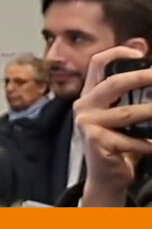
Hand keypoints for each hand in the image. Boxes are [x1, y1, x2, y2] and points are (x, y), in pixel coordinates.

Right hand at [75, 47, 151, 206]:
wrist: (106, 176)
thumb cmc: (119, 142)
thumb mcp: (122, 114)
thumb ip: (131, 93)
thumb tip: (146, 57)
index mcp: (90, 94)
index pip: (97, 63)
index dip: (118, 53)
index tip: (140, 52)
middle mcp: (84, 106)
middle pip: (113, 83)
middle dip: (143, 77)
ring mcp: (87, 123)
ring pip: (128, 114)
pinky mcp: (96, 141)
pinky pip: (131, 140)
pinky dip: (148, 144)